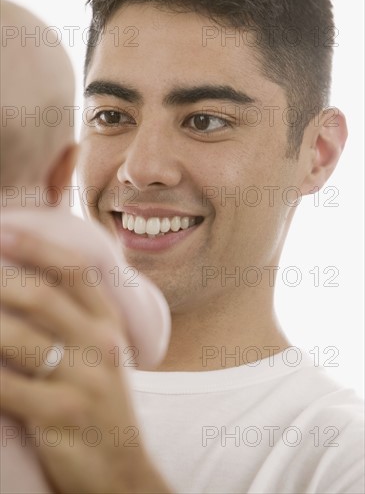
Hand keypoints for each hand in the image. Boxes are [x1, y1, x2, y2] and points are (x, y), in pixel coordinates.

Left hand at [0, 228, 170, 493]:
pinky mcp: (62, 415)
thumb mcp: (101, 355)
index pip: (74, 270)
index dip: (36, 246)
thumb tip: (28, 286)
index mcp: (108, 324)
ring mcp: (84, 379)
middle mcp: (100, 344)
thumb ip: (75, 319)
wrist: (122, 470)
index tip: (2, 230)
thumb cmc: (101, 405)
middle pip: (41, 296)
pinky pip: (6, 387)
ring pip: (18, 337)